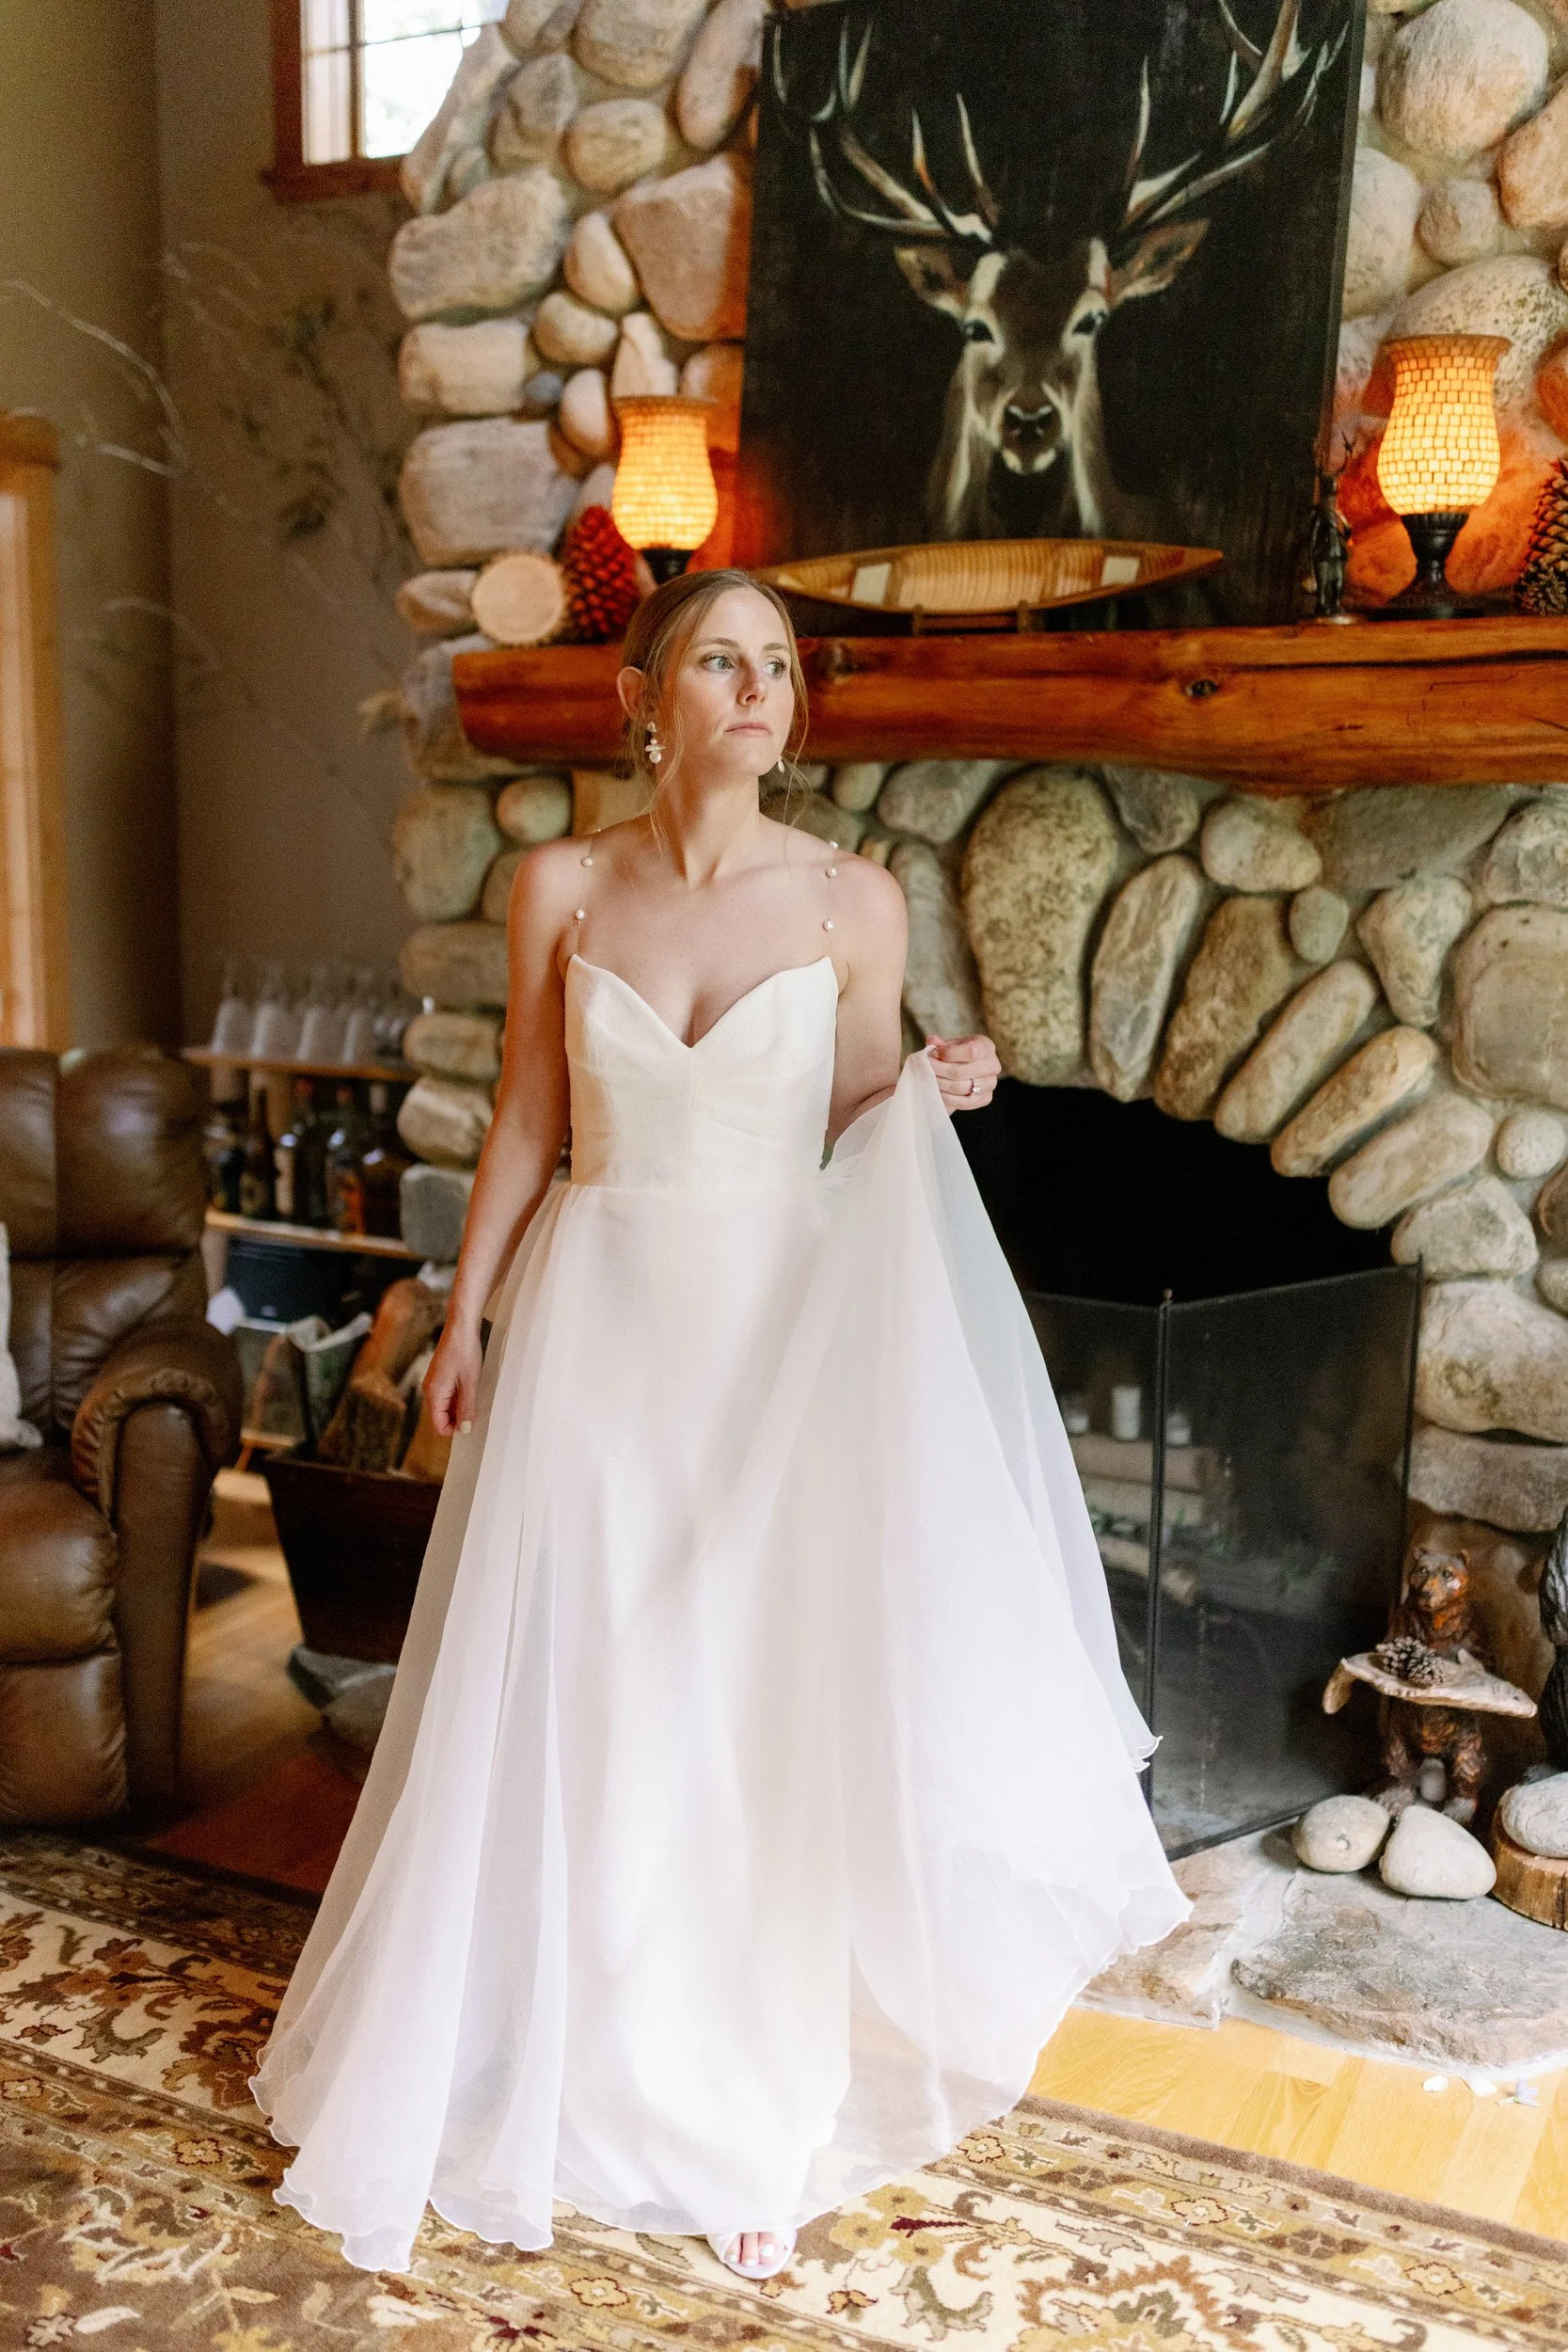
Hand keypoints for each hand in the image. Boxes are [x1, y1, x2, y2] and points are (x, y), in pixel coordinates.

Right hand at [424, 1322, 481, 1437]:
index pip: (439, 1425)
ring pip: (446, 1406)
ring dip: (461, 1407)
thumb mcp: (470, 1383)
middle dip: (459, 1418)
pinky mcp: (441, 1376)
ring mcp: (435, 1383)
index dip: (455, 1429)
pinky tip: (473, 1389)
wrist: (461, 1326)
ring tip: (477, 1398)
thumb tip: (465, 1429)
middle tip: (478, 1411)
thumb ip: (466, 1408)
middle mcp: (430, 1390)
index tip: (472, 1424)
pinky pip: (448, 1395)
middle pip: (442, 1417)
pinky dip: (460, 1397)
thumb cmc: (464, 1352)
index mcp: (433, 1394)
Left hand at [927, 1033, 999, 1112]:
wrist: (962, 1072)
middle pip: (961, 1071)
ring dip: (940, 1083)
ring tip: (928, 1078)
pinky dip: (947, 1097)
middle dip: (939, 1069)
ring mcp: (991, 1083)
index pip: (971, 1051)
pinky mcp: (986, 1098)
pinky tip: (937, 1091)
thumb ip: (940, 1044)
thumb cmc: (956, 1055)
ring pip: (960, 1087)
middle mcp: (993, 1065)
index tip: (933, 1053)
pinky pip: (963, 1102)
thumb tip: (932, 1041)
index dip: (949, 1053)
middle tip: (925, 1067)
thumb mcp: (949, 1045)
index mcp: (986, 1046)